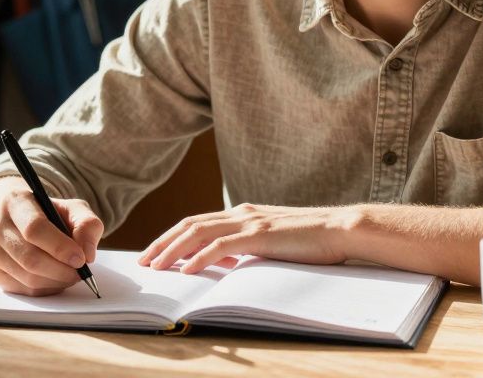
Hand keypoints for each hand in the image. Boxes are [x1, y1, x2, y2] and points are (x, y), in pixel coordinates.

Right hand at [0, 177, 103, 295]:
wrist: (14, 215)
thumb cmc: (46, 212)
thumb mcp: (71, 208)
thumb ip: (86, 224)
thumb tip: (88, 254)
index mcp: (15, 202)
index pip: (34, 228)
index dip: (60, 247)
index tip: (81, 259)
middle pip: (30, 258)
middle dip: (62, 270)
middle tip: (81, 272)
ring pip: (27, 278)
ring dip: (56, 282)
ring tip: (71, 274)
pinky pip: (23, 290)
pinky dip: (45, 289)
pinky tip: (55, 278)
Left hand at [137, 203, 353, 274]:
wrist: (340, 229)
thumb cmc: (310, 239)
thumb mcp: (271, 241)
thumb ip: (247, 245)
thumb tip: (222, 260)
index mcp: (242, 213)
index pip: (196, 223)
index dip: (170, 237)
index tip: (153, 254)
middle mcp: (241, 213)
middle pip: (189, 225)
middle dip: (162, 244)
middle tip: (142, 262)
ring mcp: (249, 222)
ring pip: (198, 233)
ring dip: (173, 251)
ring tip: (156, 267)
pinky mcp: (259, 236)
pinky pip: (221, 246)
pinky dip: (199, 257)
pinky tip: (186, 270)